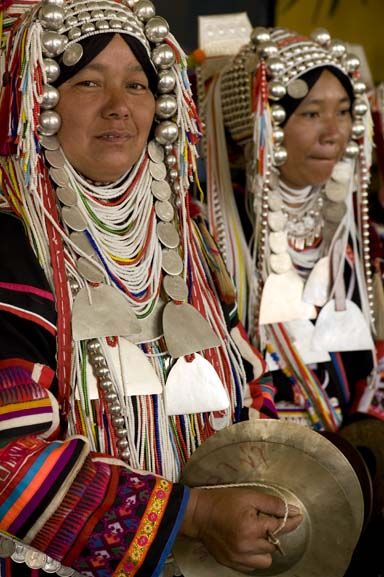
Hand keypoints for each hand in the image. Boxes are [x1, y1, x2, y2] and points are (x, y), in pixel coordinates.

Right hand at [180, 487, 302, 572]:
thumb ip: (272, 504)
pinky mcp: (231, 563)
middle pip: (274, 544)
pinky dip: (253, 555)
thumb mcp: (248, 496)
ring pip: (266, 560)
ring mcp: (238, 558)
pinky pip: (252, 566)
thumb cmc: (221, 502)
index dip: (291, 520)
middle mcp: (246, 547)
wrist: (197, 514)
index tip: (298, 516)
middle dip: (272, 532)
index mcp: (251, 528)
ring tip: (255, 534)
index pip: (280, 527)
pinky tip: (247, 542)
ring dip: (264, 548)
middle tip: (261, 519)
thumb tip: (291, 510)